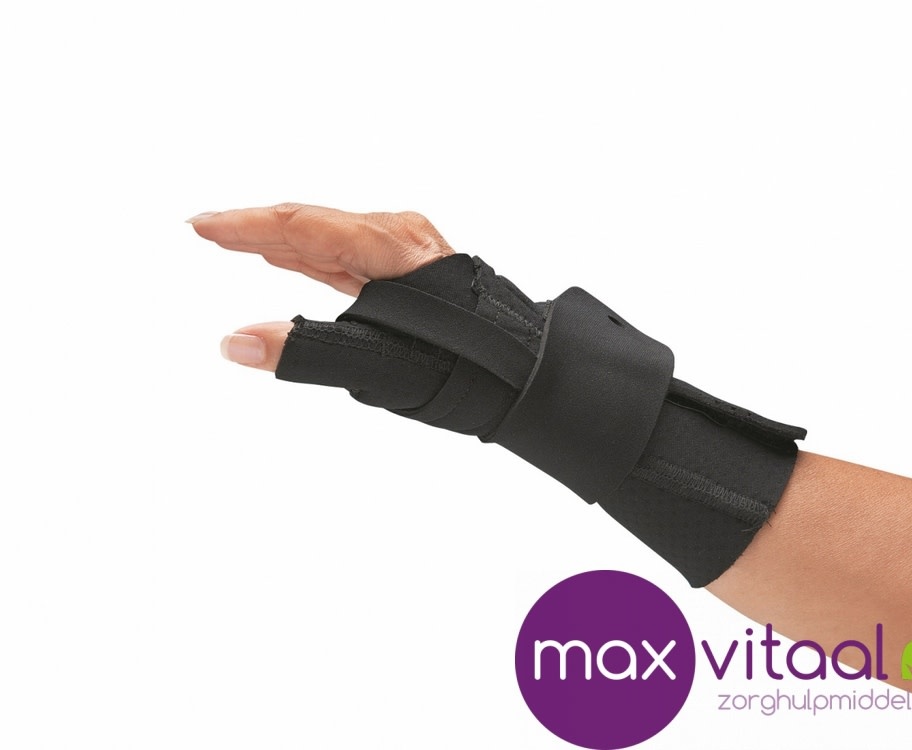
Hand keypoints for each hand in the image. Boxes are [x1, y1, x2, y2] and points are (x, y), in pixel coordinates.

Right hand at [188, 202, 454, 368]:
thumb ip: (305, 353)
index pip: (303, 225)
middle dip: (255, 228)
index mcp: (392, 247)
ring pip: (326, 241)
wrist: (522, 376)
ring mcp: (404, 255)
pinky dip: (309, 258)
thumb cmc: (464, 370)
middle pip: (311, 225)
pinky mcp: (405, 276)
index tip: (201, 225)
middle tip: (205, 229)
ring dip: (279, 242)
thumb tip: (234, 342)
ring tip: (234, 240)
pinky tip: (286, 259)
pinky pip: (344, 259)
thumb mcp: (379, 365)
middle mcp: (398, 240)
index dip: (246, 225)